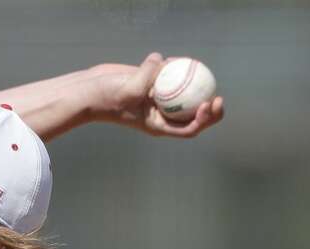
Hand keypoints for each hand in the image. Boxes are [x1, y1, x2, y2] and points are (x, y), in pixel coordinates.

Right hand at [96, 54, 223, 138]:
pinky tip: (179, 59)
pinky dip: (176, 70)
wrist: (91, 90)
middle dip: (209, 110)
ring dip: (194, 86)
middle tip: (218, 96)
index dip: (203, 120)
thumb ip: (147, 75)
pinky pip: (170, 78)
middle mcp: (161, 115)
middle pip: (192, 116)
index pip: (188, 129)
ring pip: (183, 96)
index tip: (208, 104)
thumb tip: (162, 60)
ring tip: (199, 71)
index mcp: (159, 125)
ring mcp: (157, 100)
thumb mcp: (128, 89)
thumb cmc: (107, 97)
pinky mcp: (151, 84)